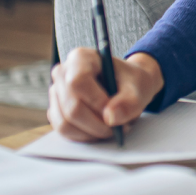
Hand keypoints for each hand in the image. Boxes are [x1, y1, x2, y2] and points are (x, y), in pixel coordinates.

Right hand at [47, 48, 163, 141]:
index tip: (113, 112)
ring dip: (91, 133)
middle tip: (118, 128)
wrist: (127, 86)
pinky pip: (64, 131)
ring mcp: (56, 93)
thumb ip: (129, 102)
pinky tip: (100, 130)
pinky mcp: (56, 111)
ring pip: (65, 123)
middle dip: (97, 124)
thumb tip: (110, 117)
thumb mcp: (139, 87)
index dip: (95, 102)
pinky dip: (84, 136)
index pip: (77, 82)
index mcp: (81, 58)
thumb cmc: (131, 82)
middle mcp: (63, 73)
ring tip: (111, 129)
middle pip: (71, 107)